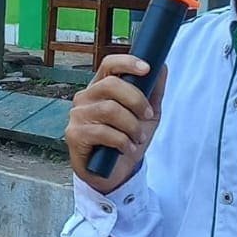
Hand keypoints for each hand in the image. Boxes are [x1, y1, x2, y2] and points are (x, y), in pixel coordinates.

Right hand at [65, 53, 166, 194]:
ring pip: (109, 109)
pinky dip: (122, 142)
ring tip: (137, 138)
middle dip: (136, 100)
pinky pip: (103, 132)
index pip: (109, 64)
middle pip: (111, 85)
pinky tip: (127, 149)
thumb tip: (162, 65)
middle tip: (147, 116)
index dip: (127, 63)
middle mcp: (85, 97)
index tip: (147, 69)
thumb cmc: (128, 140)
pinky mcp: (74, 135)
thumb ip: (154, 91)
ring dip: (131, 125)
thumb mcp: (147, 115)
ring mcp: (77, 115)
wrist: (115, 173)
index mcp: (101, 87)